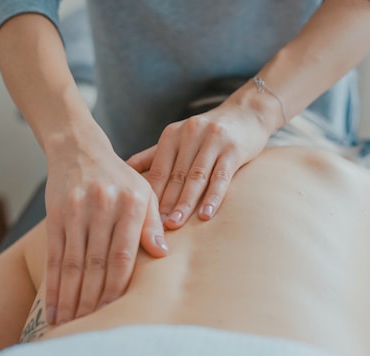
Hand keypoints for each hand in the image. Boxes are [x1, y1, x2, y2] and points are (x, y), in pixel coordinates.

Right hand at [44, 122, 167, 324]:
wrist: (80, 150)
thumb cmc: (119, 176)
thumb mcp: (144, 191)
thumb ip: (152, 223)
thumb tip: (162, 255)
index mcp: (131, 203)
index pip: (124, 255)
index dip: (118, 286)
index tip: (115, 310)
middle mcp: (104, 206)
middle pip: (97, 263)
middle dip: (93, 298)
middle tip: (90, 324)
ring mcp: (77, 210)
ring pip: (73, 262)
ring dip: (71, 296)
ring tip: (70, 321)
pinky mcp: (56, 213)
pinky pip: (55, 254)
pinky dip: (53, 282)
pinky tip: (53, 303)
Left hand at [127, 94, 272, 229]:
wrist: (246, 113)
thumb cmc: (207, 133)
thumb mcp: (178, 137)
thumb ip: (153, 155)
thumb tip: (125, 170)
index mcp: (172, 134)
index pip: (158, 169)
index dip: (151, 194)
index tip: (143, 217)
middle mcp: (190, 134)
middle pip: (175, 175)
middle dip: (165, 203)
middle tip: (156, 227)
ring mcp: (213, 140)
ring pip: (196, 177)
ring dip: (185, 203)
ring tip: (175, 224)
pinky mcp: (233, 149)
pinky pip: (221, 177)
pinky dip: (213, 197)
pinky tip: (205, 215)